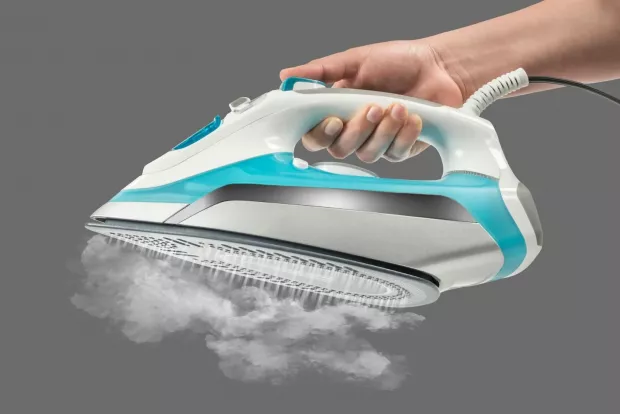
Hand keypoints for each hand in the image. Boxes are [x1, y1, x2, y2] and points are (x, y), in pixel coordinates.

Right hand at [280, 40, 464, 162]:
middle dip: (358, 129)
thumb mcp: (355, 60)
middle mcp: (354, 129)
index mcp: (337, 109)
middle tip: (374, 107)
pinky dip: (404, 135)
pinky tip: (413, 117)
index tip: (333, 120)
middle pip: (340, 149)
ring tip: (398, 106)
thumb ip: (321, 71)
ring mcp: (377, 141)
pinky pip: (395, 154)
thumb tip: (287, 76)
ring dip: (384, 131)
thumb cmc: (398, 61)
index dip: (320, 134)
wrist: (438, 66)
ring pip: (368, 154)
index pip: (316, 135)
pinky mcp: (400, 149)